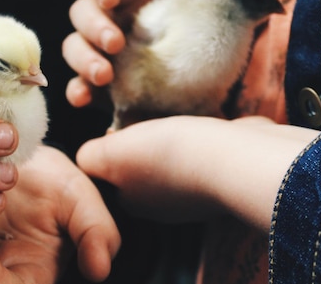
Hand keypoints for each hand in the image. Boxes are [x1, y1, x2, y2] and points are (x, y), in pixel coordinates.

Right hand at [62, 0, 192, 107]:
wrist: (210, 85)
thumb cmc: (198, 37)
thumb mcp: (192, 3)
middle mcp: (108, 24)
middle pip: (82, 14)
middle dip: (93, 26)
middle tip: (115, 44)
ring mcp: (100, 56)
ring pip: (74, 48)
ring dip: (83, 59)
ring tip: (104, 75)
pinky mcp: (98, 89)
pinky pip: (78, 87)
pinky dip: (76, 91)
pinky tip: (84, 98)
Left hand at [77, 115, 319, 229]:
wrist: (235, 158)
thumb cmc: (168, 156)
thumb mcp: (110, 156)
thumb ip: (89, 159)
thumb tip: (85, 159)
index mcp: (133, 203)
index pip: (110, 177)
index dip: (108, 151)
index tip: (113, 128)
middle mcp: (163, 203)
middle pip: (140, 167)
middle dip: (138, 141)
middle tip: (140, 116)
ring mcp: (197, 189)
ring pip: (172, 157)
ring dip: (170, 136)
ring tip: (169, 117)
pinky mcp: (224, 170)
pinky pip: (203, 150)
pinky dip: (200, 136)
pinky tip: (199, 122)